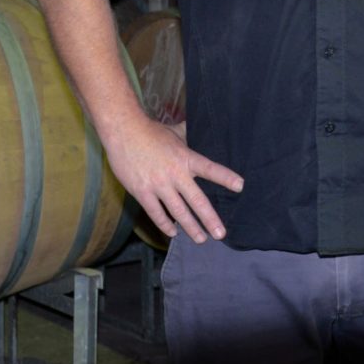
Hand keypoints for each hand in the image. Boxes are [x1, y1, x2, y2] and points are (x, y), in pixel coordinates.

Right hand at [103, 115, 242, 243]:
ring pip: (178, 212)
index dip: (225, 177)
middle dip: (209, 219)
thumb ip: (188, 135)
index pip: (210, 169)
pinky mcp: (142, 192)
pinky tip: (173, 232)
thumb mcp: (174, 131)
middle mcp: (175, 174)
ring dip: (190, 227)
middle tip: (220, 234)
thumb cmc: (150, 131)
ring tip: (201, 239)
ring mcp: (158, 185)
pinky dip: (165, 224)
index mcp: (185, 158)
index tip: (240, 186)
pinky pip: (156, 213)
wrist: (123, 132)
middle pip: (196, 200)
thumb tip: (200, 124)